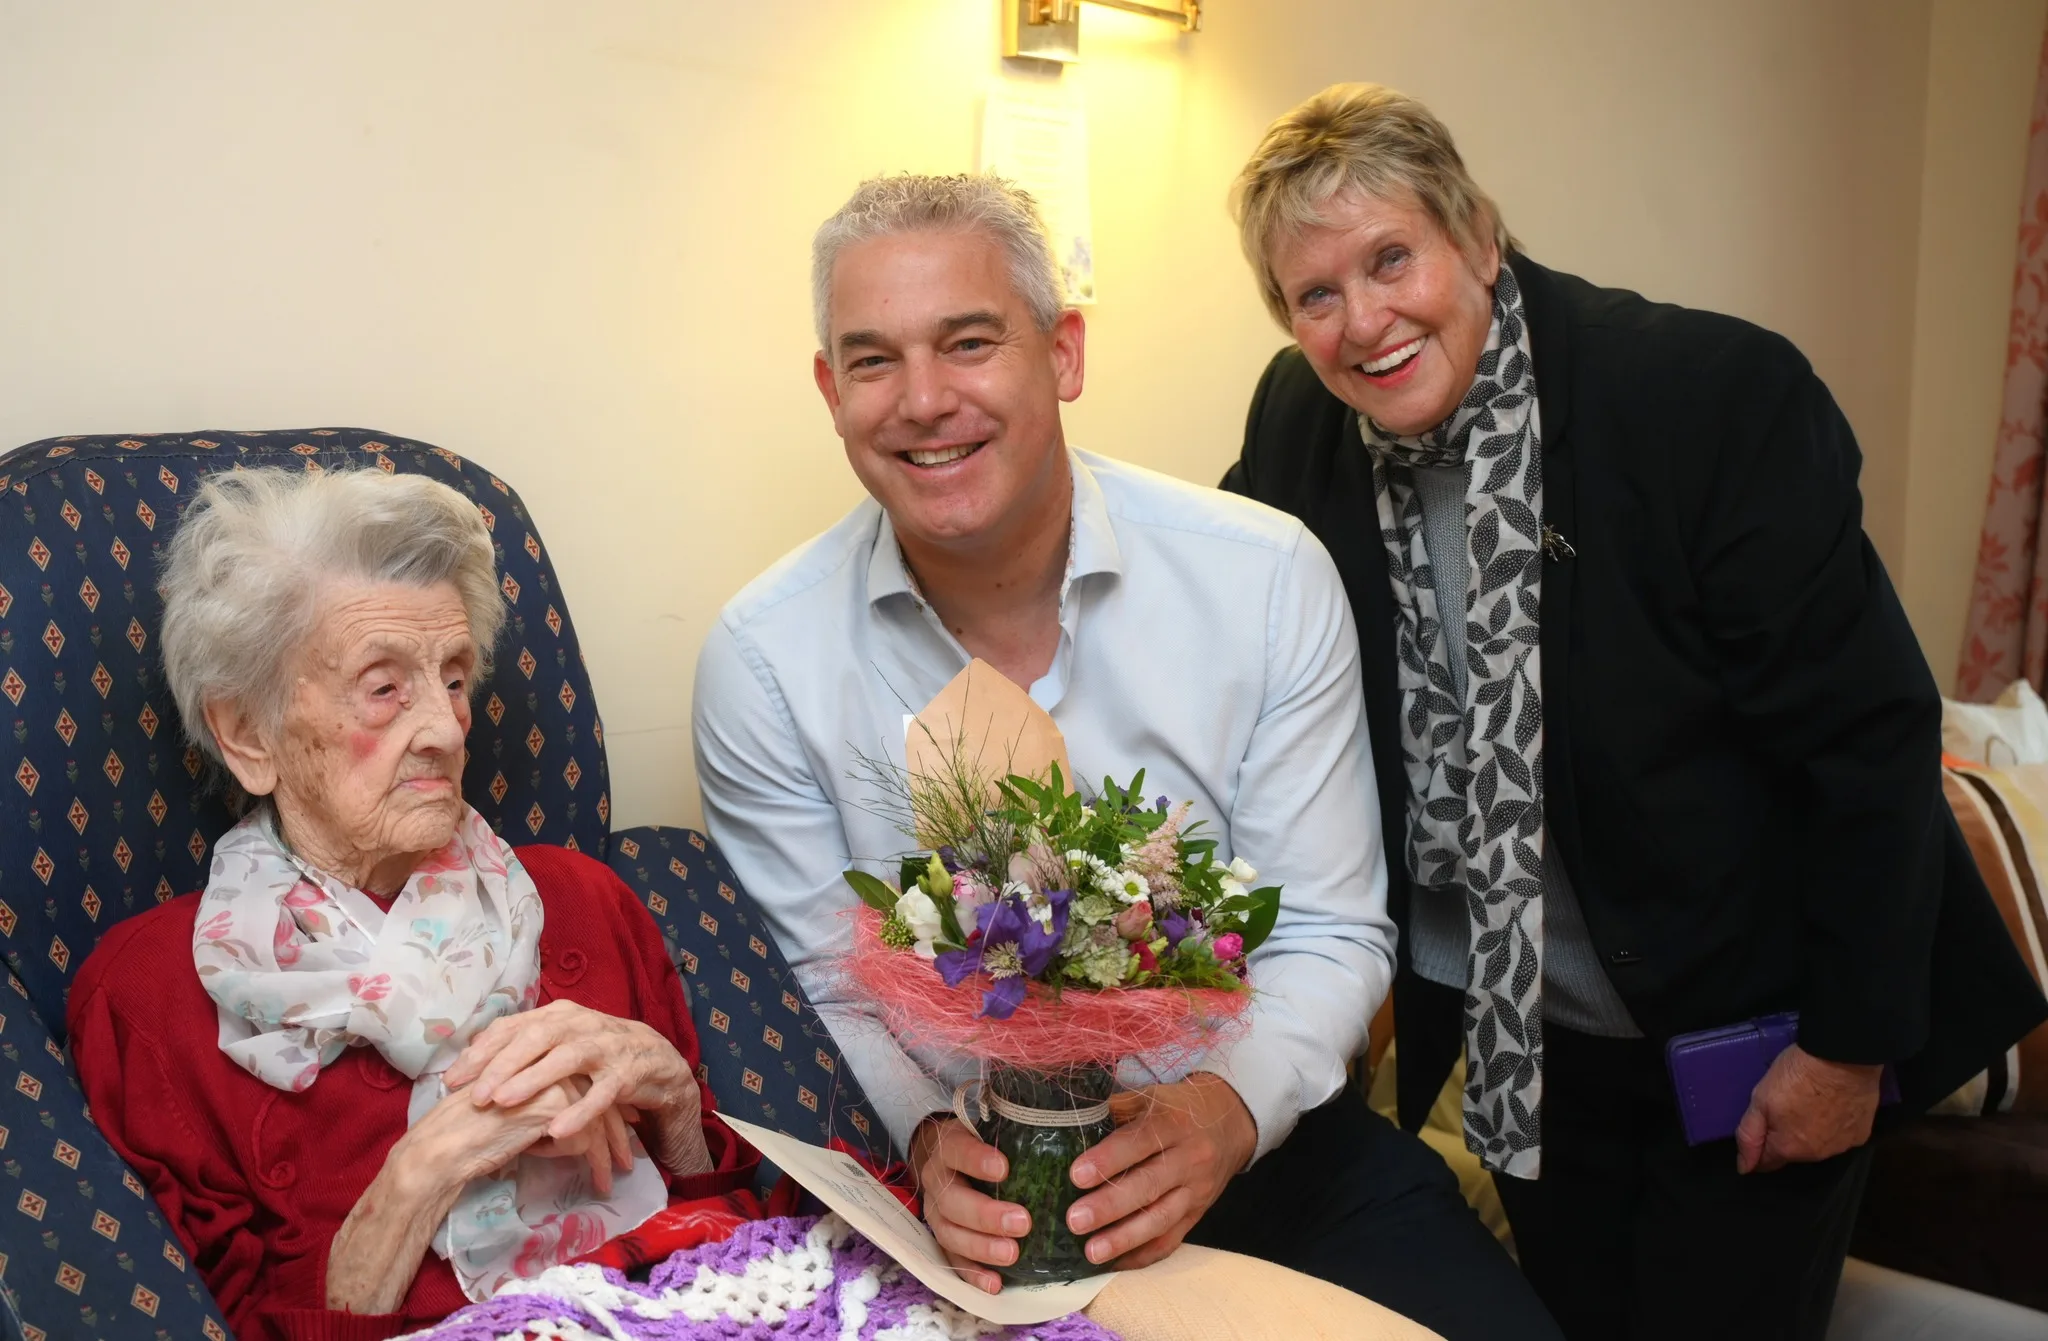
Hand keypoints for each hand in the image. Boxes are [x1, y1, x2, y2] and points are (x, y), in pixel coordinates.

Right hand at [328, 1077, 631, 1312]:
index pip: (584, 1083)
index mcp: (539, 1059)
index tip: (621, 1131)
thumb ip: (543, 1108)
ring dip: (610, 1152)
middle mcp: (550, 1063)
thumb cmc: (472, 1133)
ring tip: (619, 1175)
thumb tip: (583, 1128)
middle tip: (629, 1158)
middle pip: (598, 1097)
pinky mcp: (554, 1106)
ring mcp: (553, 1081)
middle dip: (616, 1132)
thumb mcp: (515, 1114)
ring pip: (598, 1119)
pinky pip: (586, 1140)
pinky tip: (599, 1183)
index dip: (603, 1110)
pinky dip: (594, 1164)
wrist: (443, 1148)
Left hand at [443, 1001, 709, 1175]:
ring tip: (503, 1103)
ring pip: (566, 1059)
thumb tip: (471, 1060)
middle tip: (475, 1096)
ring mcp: (605, 1047)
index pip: (513, 1026)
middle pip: (536, 1038)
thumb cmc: (595, 1052)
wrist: (654, 1058)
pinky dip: (579, 1112)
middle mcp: (580, 1025)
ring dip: (532, 1080)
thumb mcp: (560, 1041)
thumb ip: (523, 1046)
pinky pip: (601, 1094)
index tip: (453, 1080)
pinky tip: (556, 1131)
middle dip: (501, 1066)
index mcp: (558, 1015)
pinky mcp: (627, 1074)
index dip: (481, 1052)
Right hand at [909, 1115, 1029, 1293]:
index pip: (957, 1151)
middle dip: (986, 1215)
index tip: (1004, 1169)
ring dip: (981, 1248)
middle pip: (953, 1201)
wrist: (944, 1158)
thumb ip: (1012, 1132)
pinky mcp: (941, 1238)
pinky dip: (973, 1274)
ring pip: (950, 1234)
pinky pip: (952, 1260)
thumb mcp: (989, 1129)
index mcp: (947, 1148)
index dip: (977, 1160)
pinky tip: (995, 1284)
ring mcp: (935, 1213)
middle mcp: (936, 1181)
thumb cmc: (980, 1143)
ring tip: (1012, 1255)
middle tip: (1022, 1222)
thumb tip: (1059, 1137)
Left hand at [1066, 1072, 1254, 1269]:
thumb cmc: (1176, 1109)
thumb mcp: (1150, 1097)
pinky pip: (1172, 1240)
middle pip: (1149, 1186)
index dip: (1108, 1160)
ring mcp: (1196, 1190)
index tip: (1077, 1176)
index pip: (1139, 1142)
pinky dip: (1143, 1255)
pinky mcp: (1197, 1214)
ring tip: (1091, 1252)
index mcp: (1172, 1123)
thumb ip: (1116, 1109)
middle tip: (1075, 1221)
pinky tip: (1115, 1263)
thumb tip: (1072, 1122)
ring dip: (1124, 1239)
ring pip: (1160, 1219)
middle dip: (1109, 1206)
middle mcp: (1188, 1158)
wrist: (1229, 1123)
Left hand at [1735, 1044, 1881, 1173]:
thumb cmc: (1796, 1076)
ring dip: (1811, 1133)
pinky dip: (1834, 1126)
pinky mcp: (1862, 1133)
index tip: (1759, 1132)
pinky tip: (1833, 1106)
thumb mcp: (1760, 1100)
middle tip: (1783, 1108)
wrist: (1842, 1058)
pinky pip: (1841, 1136)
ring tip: (1809, 1104)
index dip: (1759, 1149)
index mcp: (1789, 1148)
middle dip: (1785, 1137)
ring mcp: (1843, 1146)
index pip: (1767, 1162)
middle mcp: (1817, 1155)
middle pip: (1794, 1153)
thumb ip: (1750, 1136)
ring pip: (1819, 1146)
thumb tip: (1744, 1168)